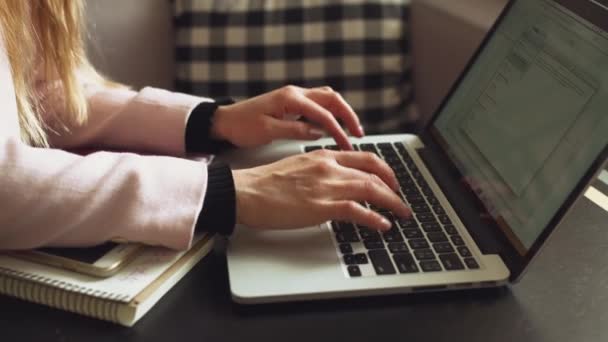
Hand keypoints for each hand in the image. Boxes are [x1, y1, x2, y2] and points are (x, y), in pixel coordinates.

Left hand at [211, 85, 363, 149]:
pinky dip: (329, 115)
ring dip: (341, 113)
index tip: (348, 144)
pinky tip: (332, 130)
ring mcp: (294, 97)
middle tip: (358, 134)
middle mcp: (295, 93)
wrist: (224, 121)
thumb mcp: (267, 131)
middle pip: (332, 99)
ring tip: (351, 132)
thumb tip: (318, 132)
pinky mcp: (292, 104)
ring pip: (327, 99)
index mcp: (290, 99)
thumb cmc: (241, 126)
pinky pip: (317, 106)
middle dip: (348, 116)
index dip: (338, 130)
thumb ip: (294, 130)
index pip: (322, 113)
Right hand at [232, 149, 410, 230]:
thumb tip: (333, 184)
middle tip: (400, 198)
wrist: (247, 191)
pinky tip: (383, 225)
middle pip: (374, 172)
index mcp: (324, 156)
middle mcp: (329, 166)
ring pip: (371, 189)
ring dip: (392, 202)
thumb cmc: (266, 183)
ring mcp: (327, 185)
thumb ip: (319, 171)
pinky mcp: (322, 206)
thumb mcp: (298, 167)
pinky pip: (358, 210)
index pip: (365, 158)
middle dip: (394, 186)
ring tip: (401, 213)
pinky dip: (375, 218)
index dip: (384, 170)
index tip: (391, 181)